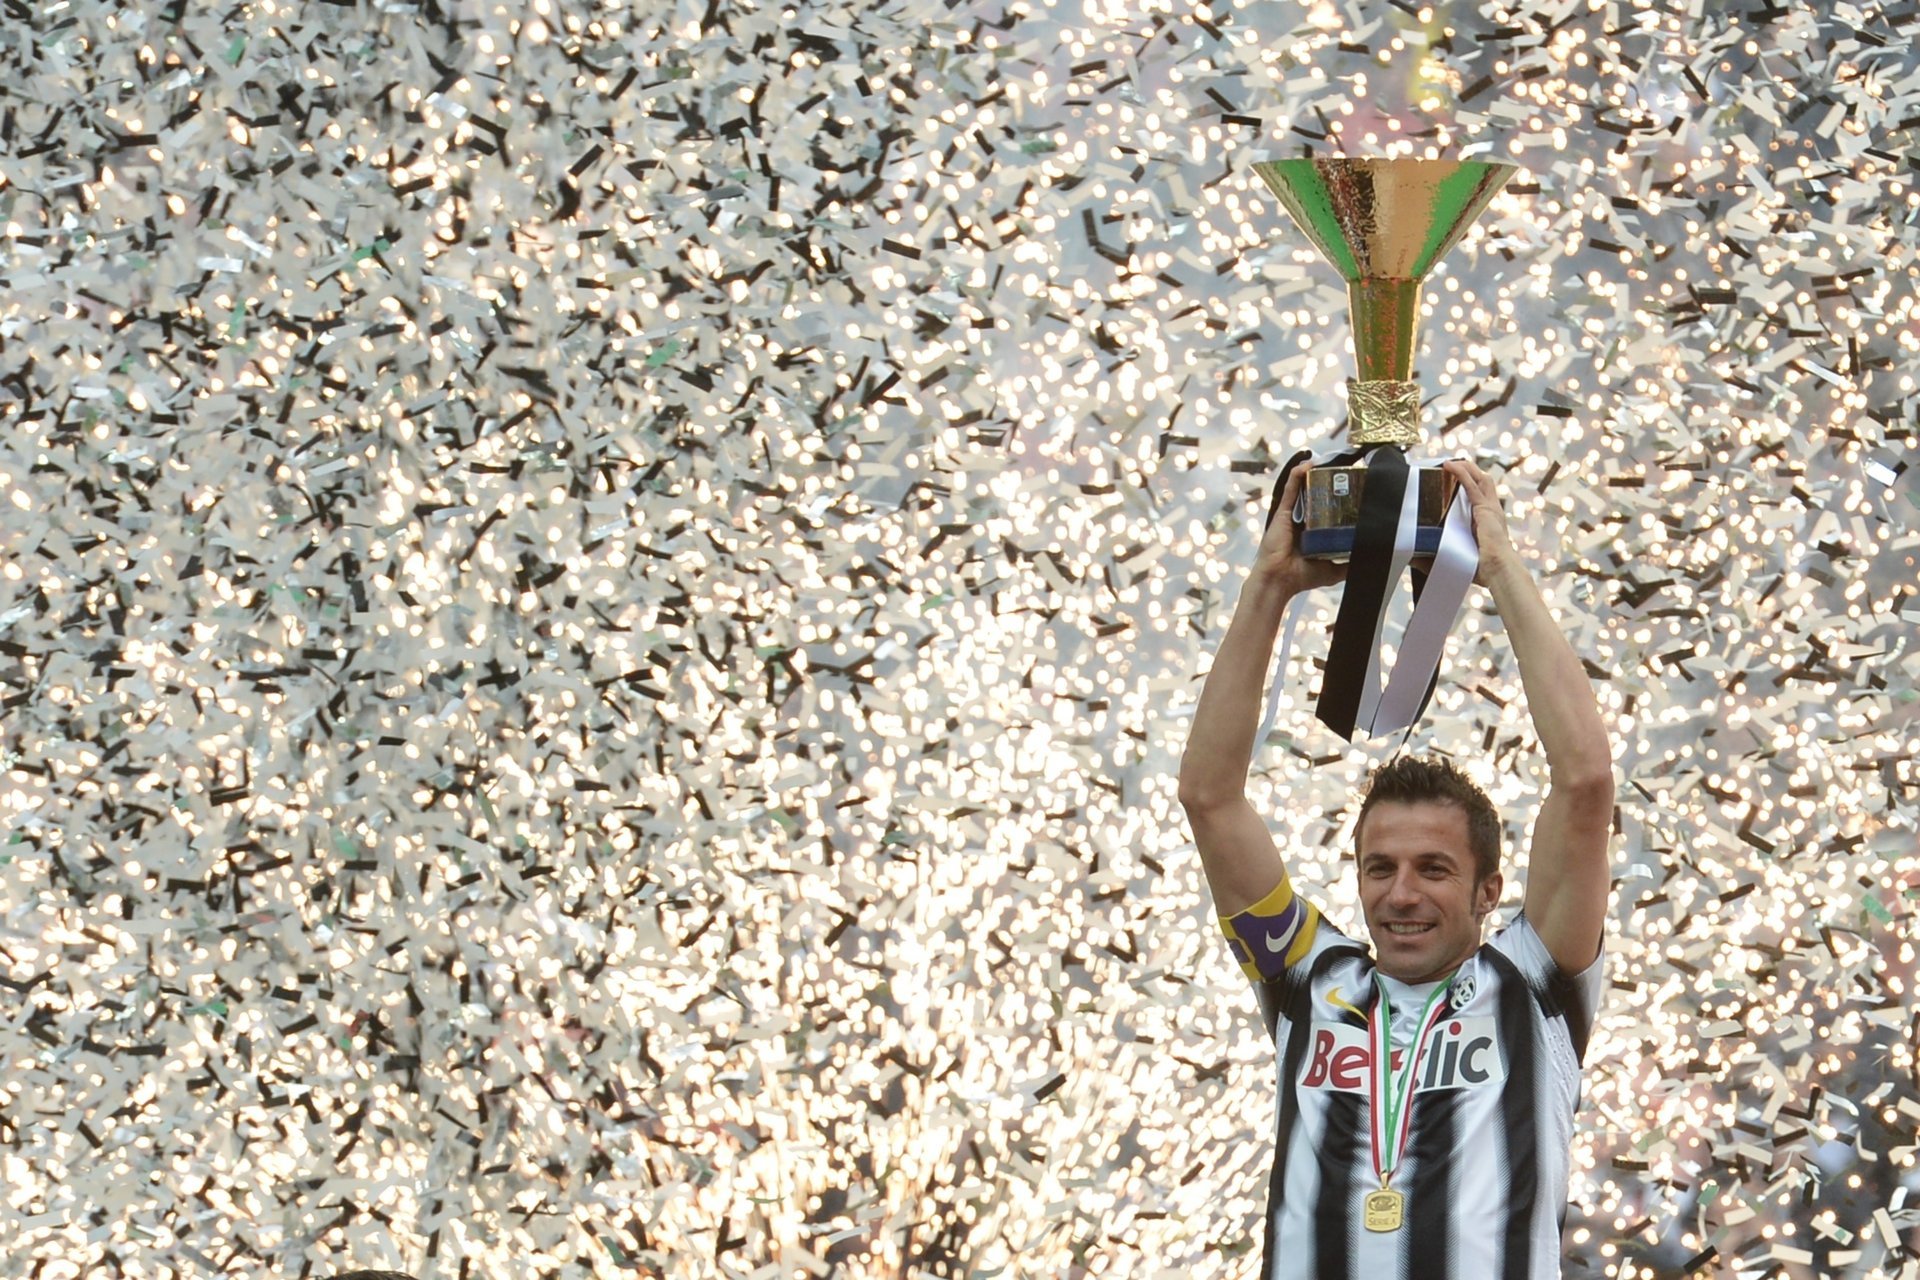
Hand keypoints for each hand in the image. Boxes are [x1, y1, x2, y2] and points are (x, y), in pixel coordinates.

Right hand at [1254, 461, 1345, 596]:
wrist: (1280, 580)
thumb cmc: (1302, 576)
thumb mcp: (1335, 571)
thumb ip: (1350, 563)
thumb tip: (1371, 557)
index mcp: (1315, 532)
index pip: (1330, 510)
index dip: (1340, 499)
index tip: (1355, 488)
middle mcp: (1304, 520)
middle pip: (1318, 496)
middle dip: (1329, 483)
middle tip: (1345, 472)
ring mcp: (1293, 514)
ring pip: (1304, 489)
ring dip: (1314, 474)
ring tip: (1328, 462)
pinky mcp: (1283, 512)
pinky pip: (1290, 489)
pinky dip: (1296, 475)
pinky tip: (1306, 465)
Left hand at [1441, 458, 1517, 586]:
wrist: (1498, 571)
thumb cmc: (1482, 569)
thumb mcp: (1457, 558)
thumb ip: (1434, 556)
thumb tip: (1413, 558)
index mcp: (1488, 521)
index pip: (1480, 496)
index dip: (1469, 486)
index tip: (1453, 481)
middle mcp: (1492, 511)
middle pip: (1483, 483)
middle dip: (1469, 471)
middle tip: (1451, 465)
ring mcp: (1490, 508)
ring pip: (1480, 479)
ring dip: (1465, 468)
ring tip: (1450, 461)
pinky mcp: (1484, 509)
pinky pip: (1472, 485)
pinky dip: (1461, 473)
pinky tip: (1450, 466)